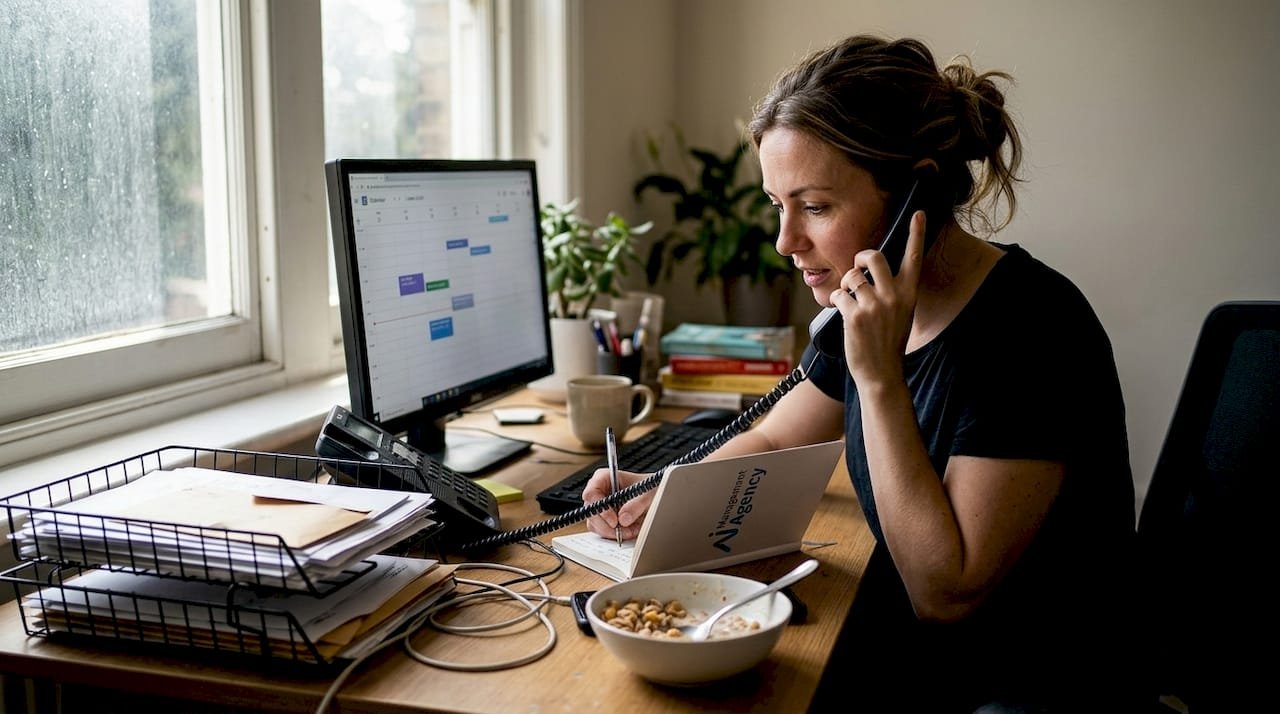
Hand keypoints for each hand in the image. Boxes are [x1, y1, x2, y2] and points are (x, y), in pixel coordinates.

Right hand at [582, 467, 653, 540]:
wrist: (656, 496)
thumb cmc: (650, 488)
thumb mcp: (648, 494)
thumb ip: (636, 505)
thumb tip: (623, 519)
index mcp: (603, 478)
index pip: (592, 494)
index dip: (601, 509)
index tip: (615, 521)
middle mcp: (598, 492)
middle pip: (591, 512)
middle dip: (608, 526)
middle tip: (624, 531)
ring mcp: (599, 507)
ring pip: (595, 524)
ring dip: (613, 532)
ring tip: (632, 530)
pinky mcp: (603, 520)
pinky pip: (602, 531)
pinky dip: (615, 535)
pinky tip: (630, 531)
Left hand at [828, 210, 926, 386]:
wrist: (882, 373)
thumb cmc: (888, 342)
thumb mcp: (900, 313)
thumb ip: (891, 291)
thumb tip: (869, 272)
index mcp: (909, 294)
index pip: (914, 257)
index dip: (917, 233)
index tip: (919, 213)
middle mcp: (894, 296)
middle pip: (873, 256)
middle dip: (860, 257)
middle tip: (857, 267)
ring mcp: (874, 305)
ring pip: (852, 277)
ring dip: (846, 286)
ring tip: (851, 302)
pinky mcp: (855, 315)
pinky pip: (839, 295)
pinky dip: (837, 302)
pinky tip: (845, 315)